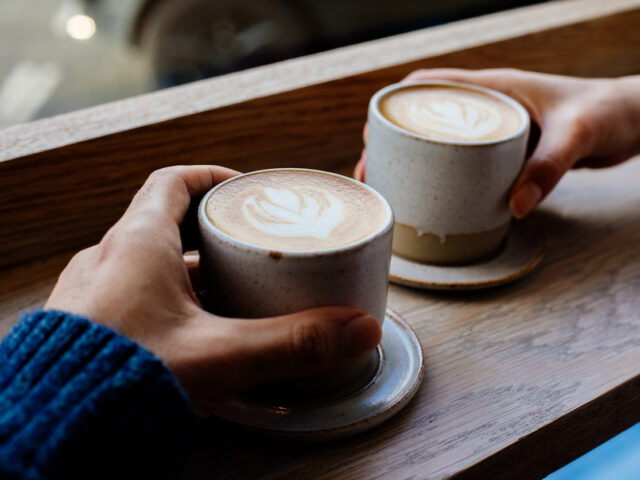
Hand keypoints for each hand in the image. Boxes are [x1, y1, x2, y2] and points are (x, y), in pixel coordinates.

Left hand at [45, 166, 380, 413]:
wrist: (52, 427)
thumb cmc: (119, 379)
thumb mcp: (222, 355)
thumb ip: (294, 342)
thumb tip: (357, 329)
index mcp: (138, 242)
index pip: (174, 182)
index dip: (212, 179)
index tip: (242, 191)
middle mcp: (109, 259)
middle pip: (165, 221)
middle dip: (211, 231)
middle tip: (248, 247)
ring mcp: (94, 292)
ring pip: (148, 262)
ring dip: (187, 270)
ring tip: (228, 292)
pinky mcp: (89, 326)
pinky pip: (131, 295)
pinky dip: (165, 301)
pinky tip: (189, 332)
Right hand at [357, 69, 639, 217]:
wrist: (633, 122)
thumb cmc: (608, 112)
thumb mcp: (577, 134)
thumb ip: (547, 167)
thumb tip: (514, 206)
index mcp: (493, 88)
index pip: (428, 85)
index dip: (393, 106)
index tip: (373, 133)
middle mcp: (488, 107)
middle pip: (424, 119)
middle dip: (392, 143)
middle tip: (374, 172)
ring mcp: (495, 130)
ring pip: (440, 142)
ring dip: (412, 162)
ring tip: (393, 188)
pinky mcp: (505, 152)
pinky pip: (462, 162)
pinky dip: (442, 176)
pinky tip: (435, 198)